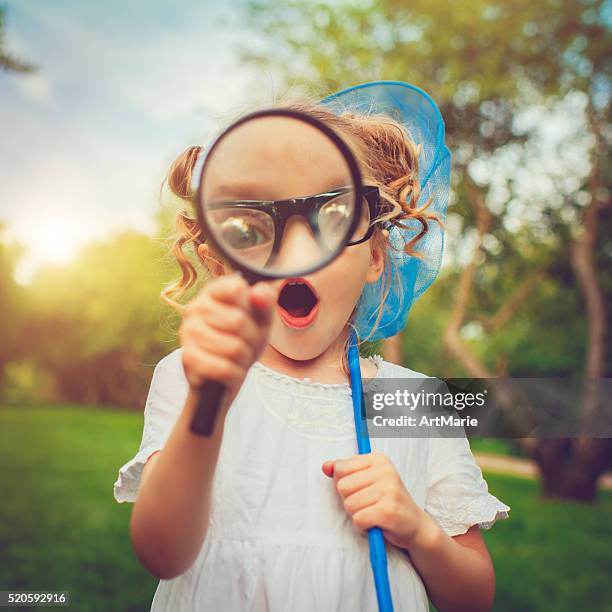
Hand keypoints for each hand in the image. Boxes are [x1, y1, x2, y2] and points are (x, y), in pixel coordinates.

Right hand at [179, 273, 277, 396]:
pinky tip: (230, 372)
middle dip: (253, 339)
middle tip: (248, 344)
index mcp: (214, 291)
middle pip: (238, 321)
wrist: (223, 376)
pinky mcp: (188, 358)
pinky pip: (224, 368)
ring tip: (237, 358)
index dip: (254, 308)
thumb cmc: (244, 339)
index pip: (237, 288)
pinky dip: (235, 374)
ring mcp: (189, 332)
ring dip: (244, 359)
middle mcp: (197, 306)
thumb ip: (265, 300)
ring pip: (234, 347)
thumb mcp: (262, 317)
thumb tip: (257, 294)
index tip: (251, 316)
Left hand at [322, 451, 425, 550]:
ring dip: (357, 514)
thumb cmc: (386, 500)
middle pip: (342, 487)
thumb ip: (344, 471)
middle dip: (350, 500)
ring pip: (349, 504)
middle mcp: (385, 471)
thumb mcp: (367, 479)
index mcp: (378, 459)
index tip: (361, 489)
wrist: (414, 524)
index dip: (344, 483)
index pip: (341, 468)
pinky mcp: (388, 511)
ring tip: (372, 512)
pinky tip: (375, 523)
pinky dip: (362, 526)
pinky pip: (358, 519)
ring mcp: (388, 491)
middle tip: (368, 504)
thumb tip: (325, 466)